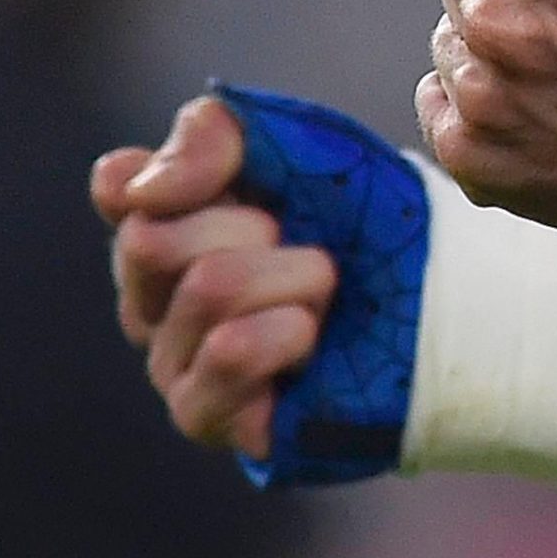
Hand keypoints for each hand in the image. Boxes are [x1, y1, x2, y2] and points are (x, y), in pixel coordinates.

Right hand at [90, 96, 335, 457]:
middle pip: (152, 240)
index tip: (244, 174)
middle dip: (257, 226)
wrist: (435, 294)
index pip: (121, 188)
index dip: (188, 171)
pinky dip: (291, 329)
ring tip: (321, 292)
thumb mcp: (296, 144)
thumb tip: (132, 189)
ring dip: (294, 276)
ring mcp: (174, 366)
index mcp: (160, 227)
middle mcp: (148, 302)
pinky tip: (310, 338)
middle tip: (305, 245)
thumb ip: (212, 136)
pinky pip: (230, 354)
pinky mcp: (210, 420)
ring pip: (208, 288)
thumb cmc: (359, 217)